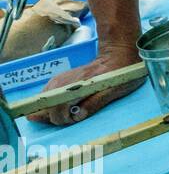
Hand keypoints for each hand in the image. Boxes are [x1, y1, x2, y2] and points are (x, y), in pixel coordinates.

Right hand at [28, 43, 144, 125]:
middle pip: (45, 107)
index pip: (56, 108)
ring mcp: (58, 80)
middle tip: (73, 115)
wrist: (116, 55)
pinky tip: (66, 105)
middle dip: (56, 117)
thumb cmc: (121, 74)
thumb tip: (76, 116)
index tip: (75, 118)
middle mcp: (62, 82)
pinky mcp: (58, 80)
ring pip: (43, 102)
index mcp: (78, 85)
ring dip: (53, 111)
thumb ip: (95, 103)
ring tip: (70, 111)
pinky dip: (52, 105)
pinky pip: (47, 97)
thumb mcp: (115, 90)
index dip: (63, 119)